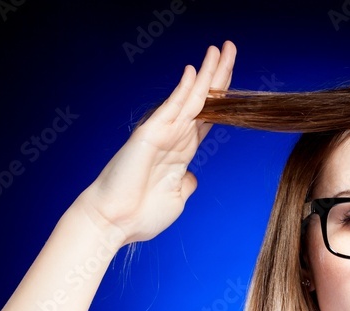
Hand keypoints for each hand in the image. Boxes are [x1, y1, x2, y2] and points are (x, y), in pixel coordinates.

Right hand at [76, 40, 235, 244]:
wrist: (115, 223)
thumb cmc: (140, 215)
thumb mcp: (175, 199)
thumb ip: (186, 184)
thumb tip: (192, 177)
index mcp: (182, 153)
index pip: (208, 117)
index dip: (223, 97)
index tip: (235, 79)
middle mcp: (174, 138)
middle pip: (204, 101)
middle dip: (219, 74)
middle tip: (231, 47)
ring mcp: (163, 134)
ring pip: (192, 98)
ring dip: (207, 74)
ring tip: (221, 49)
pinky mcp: (150, 135)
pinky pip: (171, 109)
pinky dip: (183, 90)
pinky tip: (194, 71)